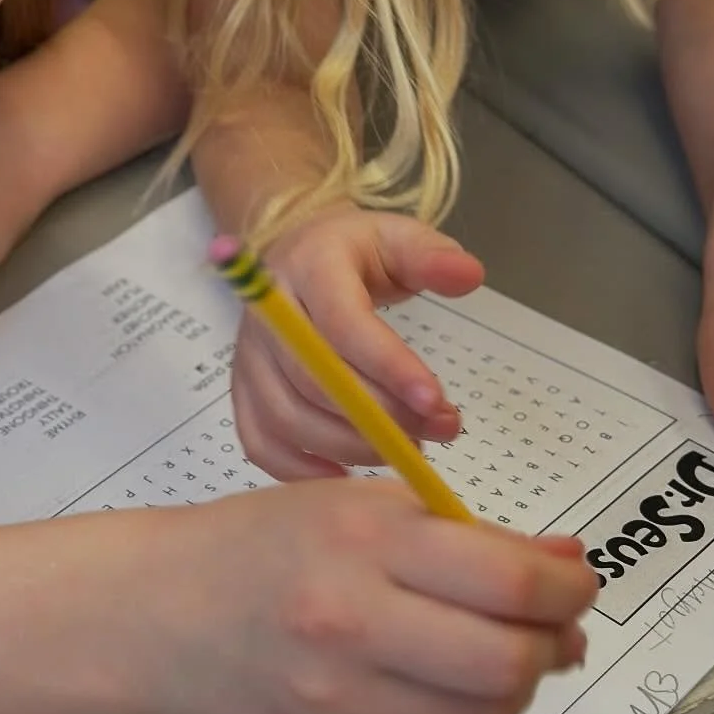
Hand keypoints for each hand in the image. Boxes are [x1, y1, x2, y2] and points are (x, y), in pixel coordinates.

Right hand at [151, 479, 594, 713]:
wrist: (163, 609)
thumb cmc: (260, 542)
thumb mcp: (359, 503)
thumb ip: (461, 534)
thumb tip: (562, 563)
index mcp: (363, 540)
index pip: (507, 579)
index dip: (567, 587)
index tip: (577, 580)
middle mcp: (353, 621)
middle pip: (507, 661)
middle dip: (553, 644)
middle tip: (557, 626)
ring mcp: (341, 696)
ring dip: (517, 687)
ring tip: (507, 654)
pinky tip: (452, 685)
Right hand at [232, 205, 483, 480]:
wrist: (298, 254)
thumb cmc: (355, 252)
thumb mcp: (398, 237)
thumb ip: (433, 255)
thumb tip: (469, 274)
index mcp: (309, 267)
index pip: (342, 322)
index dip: (388, 366)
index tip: (436, 402)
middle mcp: (269, 313)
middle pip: (314, 379)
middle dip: (381, 416)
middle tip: (438, 429)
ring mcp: (251, 355)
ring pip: (288, 416)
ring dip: (351, 446)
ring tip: (408, 448)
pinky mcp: (244, 388)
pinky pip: (260, 441)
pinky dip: (299, 470)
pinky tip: (347, 476)